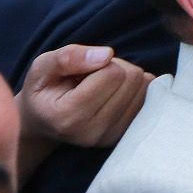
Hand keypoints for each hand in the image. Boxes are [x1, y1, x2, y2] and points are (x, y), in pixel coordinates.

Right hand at [17, 45, 151, 149]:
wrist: (44, 122)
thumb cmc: (43, 90)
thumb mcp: (42, 67)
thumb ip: (68, 57)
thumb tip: (106, 54)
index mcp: (68, 117)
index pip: (112, 73)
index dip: (100, 61)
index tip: (81, 71)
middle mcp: (92, 133)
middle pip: (131, 79)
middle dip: (115, 67)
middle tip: (92, 77)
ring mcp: (111, 137)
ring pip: (144, 87)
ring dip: (126, 78)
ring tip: (100, 86)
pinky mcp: (125, 135)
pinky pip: (150, 99)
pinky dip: (136, 89)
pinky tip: (114, 94)